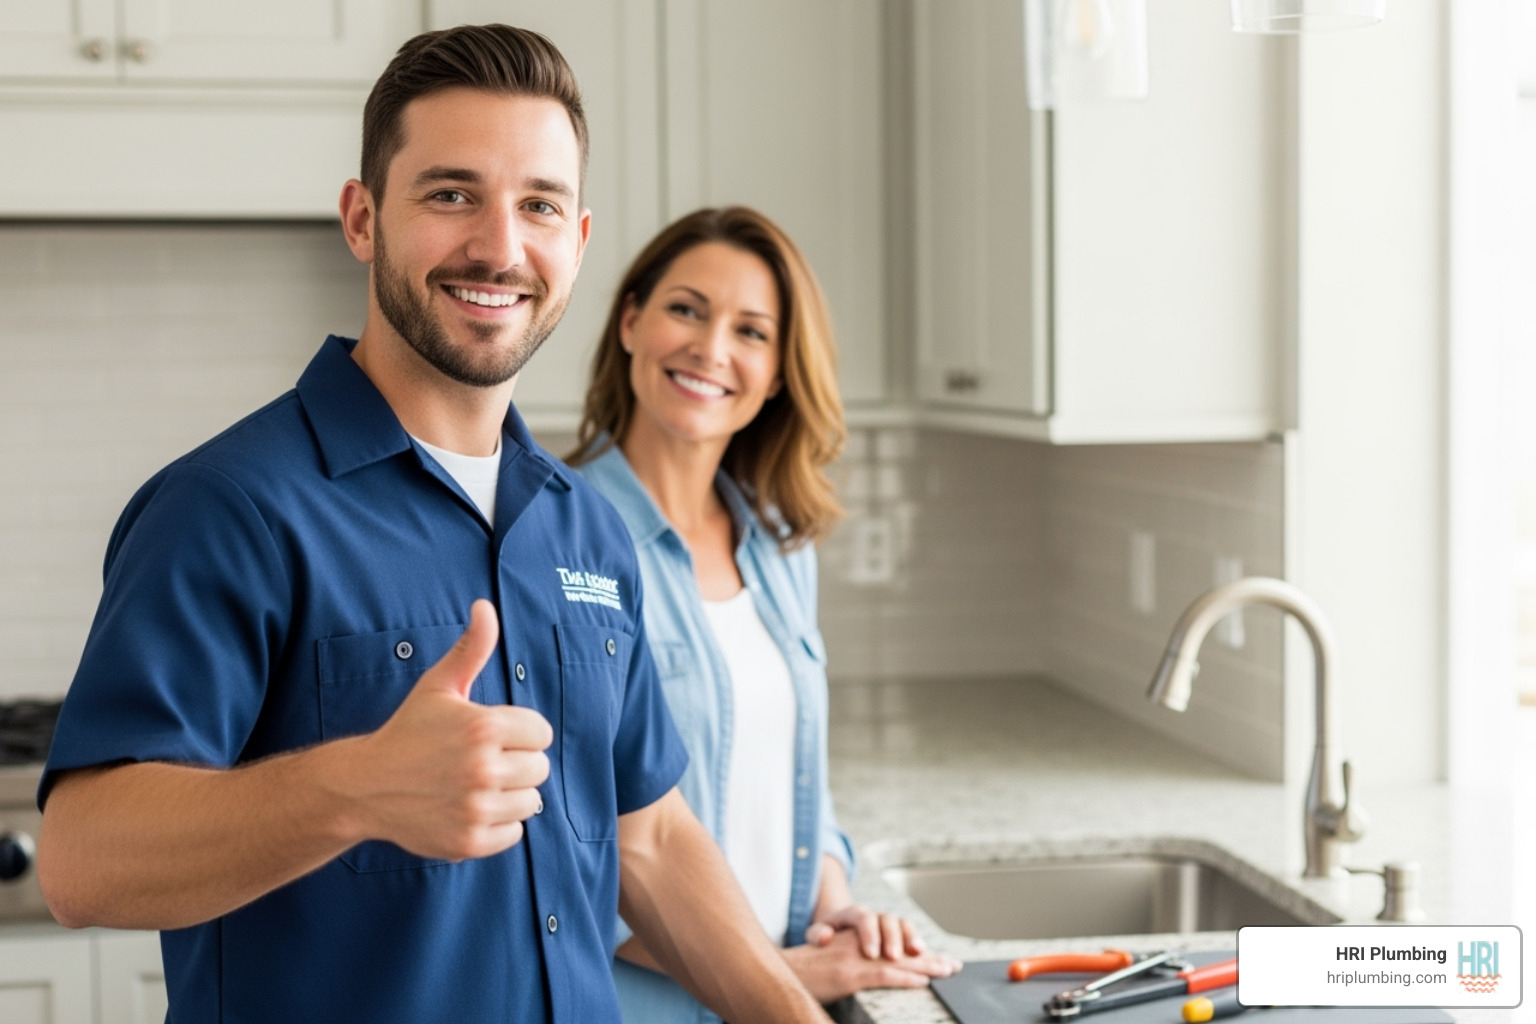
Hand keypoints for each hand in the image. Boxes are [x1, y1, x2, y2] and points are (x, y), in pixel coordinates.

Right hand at [349, 600, 551, 859]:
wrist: (366, 786)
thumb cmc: (409, 732)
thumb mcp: (439, 686)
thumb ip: (471, 648)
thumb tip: (485, 606)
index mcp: (484, 728)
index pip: (542, 733)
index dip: (521, 733)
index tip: (494, 736)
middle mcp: (483, 769)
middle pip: (540, 769)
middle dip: (517, 763)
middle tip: (483, 762)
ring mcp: (477, 808)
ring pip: (531, 802)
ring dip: (511, 795)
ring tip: (477, 786)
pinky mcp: (470, 841)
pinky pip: (515, 834)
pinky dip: (499, 826)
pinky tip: (470, 809)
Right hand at [781, 928, 959, 1003]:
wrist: (782, 972)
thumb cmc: (807, 971)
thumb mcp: (833, 959)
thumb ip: (855, 961)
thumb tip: (880, 972)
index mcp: (856, 940)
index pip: (893, 941)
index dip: (918, 950)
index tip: (940, 959)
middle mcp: (859, 945)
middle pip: (901, 948)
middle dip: (930, 957)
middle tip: (953, 966)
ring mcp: (855, 959)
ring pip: (898, 960)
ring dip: (926, 966)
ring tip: (946, 971)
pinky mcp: (849, 975)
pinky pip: (884, 974)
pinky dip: (906, 978)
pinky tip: (922, 982)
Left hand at [805, 903, 932, 961]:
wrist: (840, 929)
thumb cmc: (827, 936)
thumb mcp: (816, 933)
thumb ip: (818, 934)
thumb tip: (825, 937)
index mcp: (854, 914)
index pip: (864, 919)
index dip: (869, 934)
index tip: (870, 954)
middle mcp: (875, 916)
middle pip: (888, 921)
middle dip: (893, 939)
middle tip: (894, 957)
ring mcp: (890, 924)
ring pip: (904, 926)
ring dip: (912, 939)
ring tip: (918, 953)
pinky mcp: (900, 936)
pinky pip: (914, 938)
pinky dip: (922, 948)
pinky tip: (929, 957)